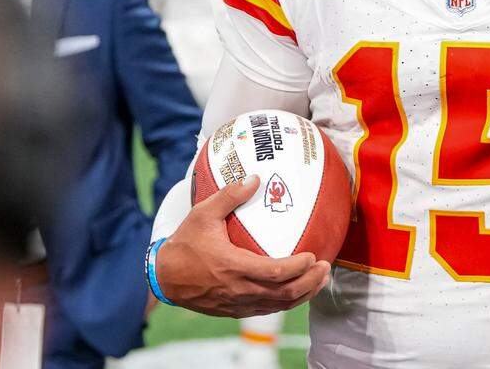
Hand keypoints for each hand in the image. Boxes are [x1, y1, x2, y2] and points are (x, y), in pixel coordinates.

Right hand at [155, 175, 331, 316]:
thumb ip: (230, 196)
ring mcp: (237, 303)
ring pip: (278, 305)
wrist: (163, 277)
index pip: (276, 272)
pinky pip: (267, 309)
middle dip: (310, 282)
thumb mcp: (203, 214)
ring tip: (319, 280)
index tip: (314, 255)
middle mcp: (239, 289)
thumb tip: (255, 178)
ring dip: (303, 294)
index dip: (299, 267)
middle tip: (326, 268)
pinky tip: (297, 291)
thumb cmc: (184, 244)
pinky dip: (286, 302)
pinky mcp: (234, 310)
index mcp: (233, 267)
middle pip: (284, 293)